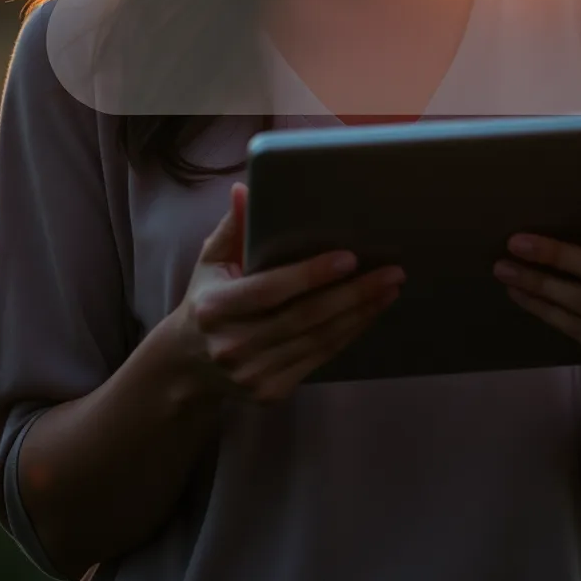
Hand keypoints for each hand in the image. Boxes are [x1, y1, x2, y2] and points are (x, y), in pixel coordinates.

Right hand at [173, 182, 405, 404]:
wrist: (188, 366)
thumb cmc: (206, 300)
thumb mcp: (210, 261)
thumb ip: (231, 226)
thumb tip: (246, 189)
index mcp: (215, 308)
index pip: (271, 290)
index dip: (311, 275)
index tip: (349, 258)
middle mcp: (233, 345)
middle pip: (304, 317)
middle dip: (353, 293)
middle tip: (391, 272)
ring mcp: (253, 374)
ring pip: (319, 340)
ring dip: (360, 314)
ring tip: (390, 289)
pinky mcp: (271, 392)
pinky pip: (320, 359)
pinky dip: (348, 335)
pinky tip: (369, 314)